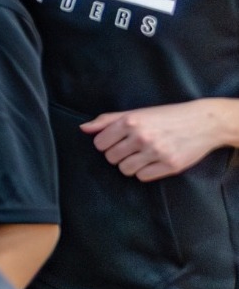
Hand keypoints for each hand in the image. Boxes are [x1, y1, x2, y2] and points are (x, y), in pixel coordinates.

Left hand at [82, 99, 238, 180]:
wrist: (205, 122)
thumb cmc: (168, 116)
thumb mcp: (138, 112)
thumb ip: (108, 120)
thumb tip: (83, 128)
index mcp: (131, 121)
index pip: (100, 143)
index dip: (106, 144)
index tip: (117, 141)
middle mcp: (141, 136)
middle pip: (111, 158)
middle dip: (118, 155)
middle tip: (131, 149)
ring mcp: (156, 152)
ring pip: (125, 170)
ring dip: (130, 165)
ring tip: (142, 156)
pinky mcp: (170, 165)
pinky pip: (143, 177)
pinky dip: (144, 172)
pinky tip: (153, 162)